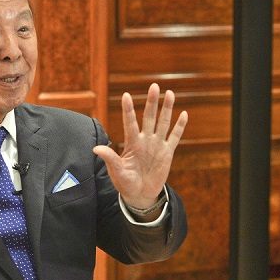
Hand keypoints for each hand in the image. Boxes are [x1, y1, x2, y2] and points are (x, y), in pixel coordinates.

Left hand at [93, 83, 187, 208]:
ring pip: (163, 123)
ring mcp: (157, 145)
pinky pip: (174, 137)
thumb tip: (95, 149)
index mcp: (131, 143)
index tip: (126, 95)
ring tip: (169, 93)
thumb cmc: (125, 182)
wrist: (139, 194)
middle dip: (151, 102)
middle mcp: (144, 140)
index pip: (129, 122)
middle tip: (154, 85)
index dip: (128, 110)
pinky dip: (179, 126)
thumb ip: (110, 158)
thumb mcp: (116, 171)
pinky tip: (183, 114)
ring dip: (167, 108)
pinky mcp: (167, 152)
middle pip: (149, 117)